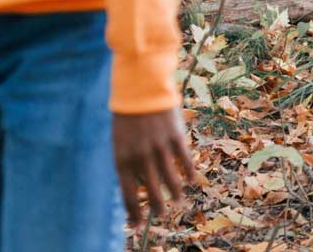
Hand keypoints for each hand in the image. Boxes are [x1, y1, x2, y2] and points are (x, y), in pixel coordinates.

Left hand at [113, 107, 197, 225]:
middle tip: (161, 214)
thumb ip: (129, 161)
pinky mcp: (175, 136)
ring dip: (174, 193)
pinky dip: (188, 172)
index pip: (127, 193)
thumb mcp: (121, 141)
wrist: (140, 88)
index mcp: (122, 158)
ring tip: (177, 202)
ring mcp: (159, 146)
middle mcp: (141, 156)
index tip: (137, 224)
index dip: (133, 211)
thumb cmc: (128, 116)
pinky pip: (184, 159)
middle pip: (150, 189)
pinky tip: (191, 181)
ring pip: (170, 178)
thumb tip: (140, 183)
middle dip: (156, 206)